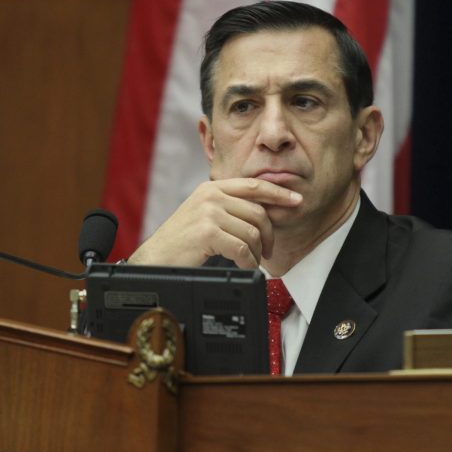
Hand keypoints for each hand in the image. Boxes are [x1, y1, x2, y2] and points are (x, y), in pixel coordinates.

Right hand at [128, 178, 302, 267]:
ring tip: (249, 261)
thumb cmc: (181, 242)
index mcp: (212, 188)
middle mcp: (211, 196)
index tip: (297, 200)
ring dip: (256, 253)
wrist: (154, 259)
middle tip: (267, 252)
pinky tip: (243, 265)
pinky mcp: (208, 232)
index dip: (279, 192)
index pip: (254, 185)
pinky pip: (243, 248)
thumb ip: (229, 208)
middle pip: (258, 212)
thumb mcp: (204, 215)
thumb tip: (263, 213)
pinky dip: (248, 261)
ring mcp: (209, 212)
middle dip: (269, 235)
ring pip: (252, 233)